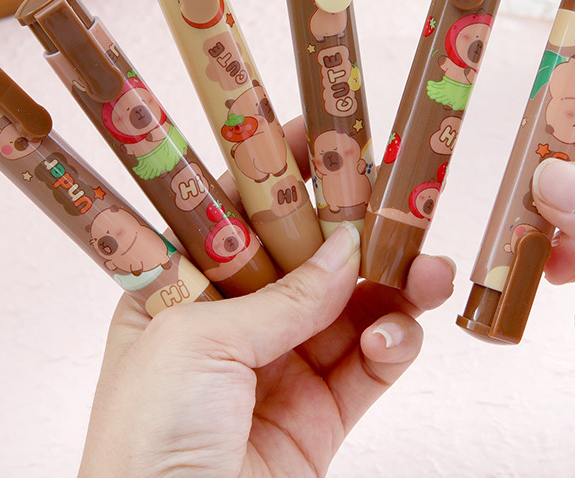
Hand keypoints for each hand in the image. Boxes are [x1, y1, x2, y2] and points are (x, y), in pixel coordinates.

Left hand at [78, 118, 455, 477]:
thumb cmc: (147, 435)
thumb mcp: (201, 341)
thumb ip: (285, 297)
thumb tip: (350, 249)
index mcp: (188, 291)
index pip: (242, 217)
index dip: (283, 178)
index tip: (326, 139)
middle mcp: (237, 323)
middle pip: (310, 258)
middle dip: (356, 228)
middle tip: (402, 201)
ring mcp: (283, 368)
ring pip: (352, 308)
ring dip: (395, 285)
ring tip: (427, 270)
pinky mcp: (322, 415)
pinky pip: (371, 364)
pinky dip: (393, 344)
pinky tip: (394, 337)